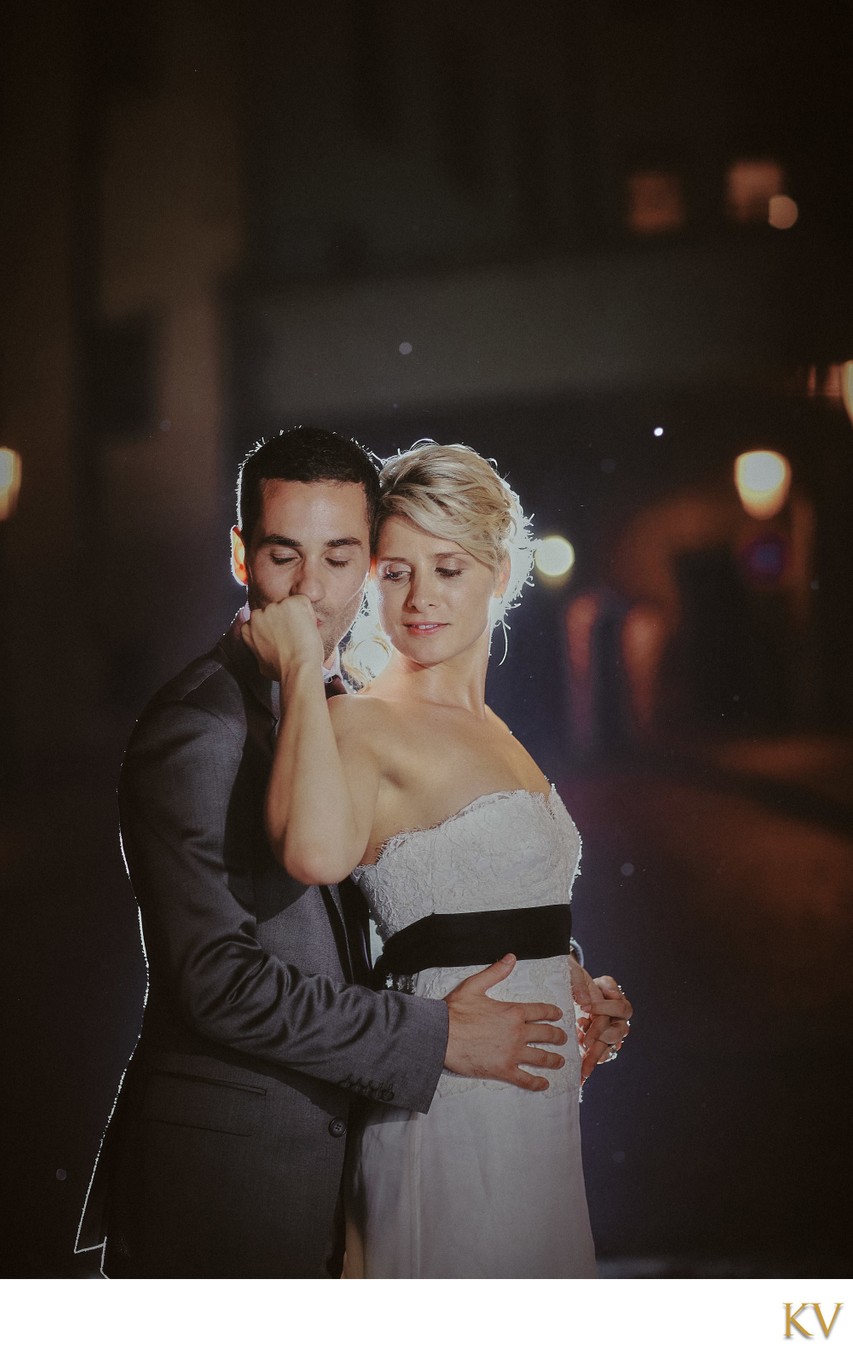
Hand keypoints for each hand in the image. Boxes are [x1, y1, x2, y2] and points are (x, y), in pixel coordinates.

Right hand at [241, 596, 323, 679]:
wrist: (297, 668)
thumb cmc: (282, 669)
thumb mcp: (261, 661)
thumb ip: (259, 647)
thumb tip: (264, 648)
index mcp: (248, 628)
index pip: (263, 620)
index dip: (275, 627)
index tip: (283, 637)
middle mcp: (257, 614)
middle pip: (274, 610)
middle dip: (284, 619)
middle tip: (294, 636)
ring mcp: (274, 607)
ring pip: (288, 605)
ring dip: (296, 616)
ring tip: (301, 634)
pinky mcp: (292, 602)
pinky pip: (303, 602)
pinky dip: (309, 613)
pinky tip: (307, 628)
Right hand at [443, 954, 567, 1091]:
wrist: (441, 1036)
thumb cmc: (455, 1011)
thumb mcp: (474, 985)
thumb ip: (496, 972)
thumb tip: (511, 958)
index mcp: (513, 1012)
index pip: (541, 1011)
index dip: (553, 1013)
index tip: (559, 1015)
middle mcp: (518, 1032)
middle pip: (546, 1034)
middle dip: (558, 1036)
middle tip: (563, 1039)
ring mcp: (512, 1053)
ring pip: (541, 1058)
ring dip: (554, 1060)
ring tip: (560, 1061)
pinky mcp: (503, 1070)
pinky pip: (525, 1079)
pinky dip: (537, 1083)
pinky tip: (544, 1084)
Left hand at [569, 961, 632, 1081]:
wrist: (570, 993)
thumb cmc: (579, 983)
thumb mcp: (581, 976)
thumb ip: (587, 984)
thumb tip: (594, 998)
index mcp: (618, 1004)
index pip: (619, 1008)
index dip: (603, 1007)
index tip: (585, 1006)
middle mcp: (618, 1023)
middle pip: (617, 1032)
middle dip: (599, 1035)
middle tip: (584, 1039)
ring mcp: (609, 1037)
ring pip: (608, 1049)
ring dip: (594, 1055)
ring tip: (582, 1066)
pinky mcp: (598, 1047)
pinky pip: (598, 1059)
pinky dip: (588, 1065)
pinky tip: (580, 1074)